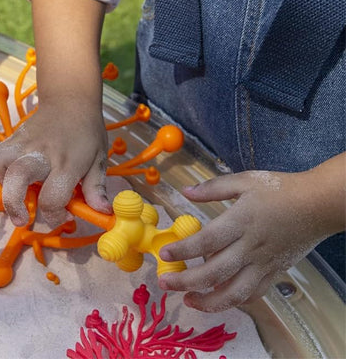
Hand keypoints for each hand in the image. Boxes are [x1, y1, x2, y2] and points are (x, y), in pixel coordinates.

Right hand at [0, 98, 110, 226]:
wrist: (69, 98)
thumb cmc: (86, 131)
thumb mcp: (99, 158)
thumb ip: (96, 188)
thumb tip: (103, 213)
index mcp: (67, 162)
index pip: (53, 197)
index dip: (55, 216)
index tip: (64, 216)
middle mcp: (41, 154)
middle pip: (18, 178)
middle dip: (14, 204)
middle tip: (22, 219)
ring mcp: (23, 144)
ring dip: (3, 184)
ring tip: (16, 191)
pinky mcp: (12, 138)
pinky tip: (8, 176)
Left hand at [158, 168, 335, 310]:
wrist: (318, 205)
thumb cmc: (279, 189)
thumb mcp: (244, 180)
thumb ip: (213, 188)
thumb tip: (185, 192)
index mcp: (240, 222)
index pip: (206, 241)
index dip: (183, 250)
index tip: (164, 255)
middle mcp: (250, 247)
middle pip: (215, 272)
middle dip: (187, 282)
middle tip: (165, 284)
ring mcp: (264, 263)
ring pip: (235, 292)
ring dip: (210, 301)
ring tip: (189, 301)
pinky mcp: (275, 272)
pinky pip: (253, 293)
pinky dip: (235, 300)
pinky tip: (219, 299)